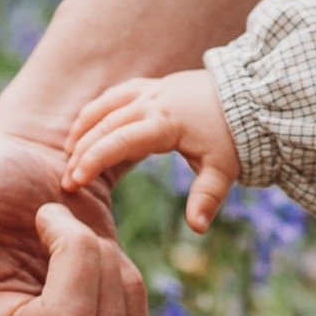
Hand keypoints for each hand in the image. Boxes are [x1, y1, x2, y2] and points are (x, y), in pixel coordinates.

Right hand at [62, 73, 240, 230]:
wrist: (249, 96)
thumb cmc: (234, 136)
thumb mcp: (224, 169)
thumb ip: (207, 198)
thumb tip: (197, 228)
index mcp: (166, 122)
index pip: (119, 140)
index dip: (94, 160)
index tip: (74, 181)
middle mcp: (152, 102)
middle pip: (104, 125)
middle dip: (81, 152)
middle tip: (66, 181)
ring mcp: (149, 91)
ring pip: (104, 106)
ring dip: (83, 129)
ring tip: (67, 155)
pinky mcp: (151, 86)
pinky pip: (114, 95)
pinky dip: (95, 112)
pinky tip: (86, 129)